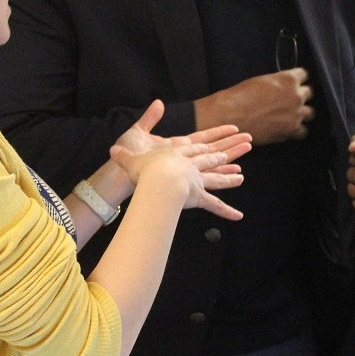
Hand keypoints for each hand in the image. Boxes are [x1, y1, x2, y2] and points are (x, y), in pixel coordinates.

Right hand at [111, 101, 251, 219]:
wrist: (155, 179)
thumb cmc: (144, 168)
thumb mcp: (131, 154)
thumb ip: (125, 153)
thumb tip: (112, 148)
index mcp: (177, 153)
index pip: (194, 146)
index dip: (206, 142)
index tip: (214, 140)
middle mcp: (190, 165)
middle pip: (211, 157)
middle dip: (226, 152)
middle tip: (240, 148)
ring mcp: (196, 180)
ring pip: (217, 178)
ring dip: (229, 178)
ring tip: (241, 178)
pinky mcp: (198, 196)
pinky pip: (215, 206)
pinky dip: (227, 211)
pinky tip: (238, 215)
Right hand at [194, 69, 314, 144]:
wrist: (230, 116)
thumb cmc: (240, 96)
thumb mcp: (261, 81)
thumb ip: (278, 83)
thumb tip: (283, 88)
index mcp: (288, 79)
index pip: (304, 74)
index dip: (298, 79)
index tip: (295, 82)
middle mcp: (296, 96)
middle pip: (309, 93)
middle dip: (302, 96)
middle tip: (291, 100)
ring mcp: (295, 114)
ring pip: (310, 113)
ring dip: (302, 113)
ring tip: (292, 115)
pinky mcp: (291, 130)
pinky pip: (303, 131)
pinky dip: (297, 130)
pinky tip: (289, 128)